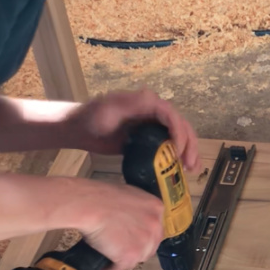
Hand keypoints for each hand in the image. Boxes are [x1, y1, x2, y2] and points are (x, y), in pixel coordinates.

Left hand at [69, 89, 199, 170]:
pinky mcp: (148, 139)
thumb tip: (153, 98)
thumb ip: (130, 102)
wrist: (79, 128)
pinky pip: (168, 147)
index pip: (173, 116)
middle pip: (181, 127)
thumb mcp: (109, 107)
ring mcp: (153, 126)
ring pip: (178, 137)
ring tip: (191, 170)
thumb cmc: (91, 117)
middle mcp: (155, 112)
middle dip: (189, 145)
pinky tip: (182, 171)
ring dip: (188, 152)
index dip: (180, 133)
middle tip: (190, 165)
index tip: (179, 152)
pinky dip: (177, 157)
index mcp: (149, 102)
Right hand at [73, 179, 166, 269]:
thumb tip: (132, 220)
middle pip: (150, 246)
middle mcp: (155, 227)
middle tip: (123, 250)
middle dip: (138, 249)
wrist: (89, 204)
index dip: (143, 235)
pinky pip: (120, 268)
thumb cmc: (101, 196)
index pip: (155, 228)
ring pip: (137, 259)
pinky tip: (104, 269)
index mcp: (156, 208)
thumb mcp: (129, 195)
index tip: (134, 238)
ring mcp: (144, 243)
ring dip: (125, 260)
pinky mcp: (130, 257)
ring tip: (112, 259)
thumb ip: (138, 209)